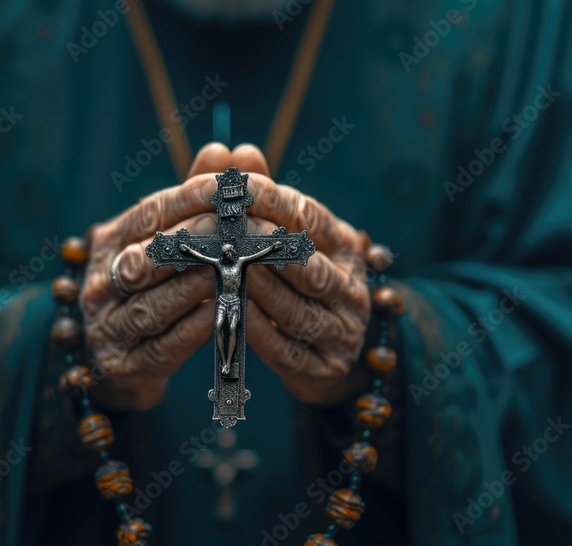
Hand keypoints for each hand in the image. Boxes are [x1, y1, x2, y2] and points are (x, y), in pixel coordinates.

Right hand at [80, 143, 262, 410]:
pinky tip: (223, 314)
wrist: (116, 362)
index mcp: (109, 242)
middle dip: (198, 242)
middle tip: (240, 233)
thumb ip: (193, 198)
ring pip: (154, 303)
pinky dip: (195, 329)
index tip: (230, 188)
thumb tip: (221, 149)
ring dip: (198, 287)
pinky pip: (164, 345)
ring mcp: (108, 327)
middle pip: (149, 257)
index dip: (189, 198)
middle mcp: (101, 282)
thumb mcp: (164, 240)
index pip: (150, 213)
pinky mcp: (124, 366)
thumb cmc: (152, 286)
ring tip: (235, 273)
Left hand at [236, 155, 371, 405]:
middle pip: (306, 263)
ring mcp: (342, 330)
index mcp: (344, 247)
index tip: (232, 188)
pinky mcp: (325, 368)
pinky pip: (287, 350)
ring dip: (258, 290)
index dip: (270, 200)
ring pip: (298, 307)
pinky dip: (259, 332)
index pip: (308, 216)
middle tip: (221, 233)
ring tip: (223, 274)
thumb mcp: (286, 238)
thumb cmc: (295, 282)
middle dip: (262, 246)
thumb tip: (237, 151)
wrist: (330, 355)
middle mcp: (351, 287)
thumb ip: (260, 199)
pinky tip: (232, 315)